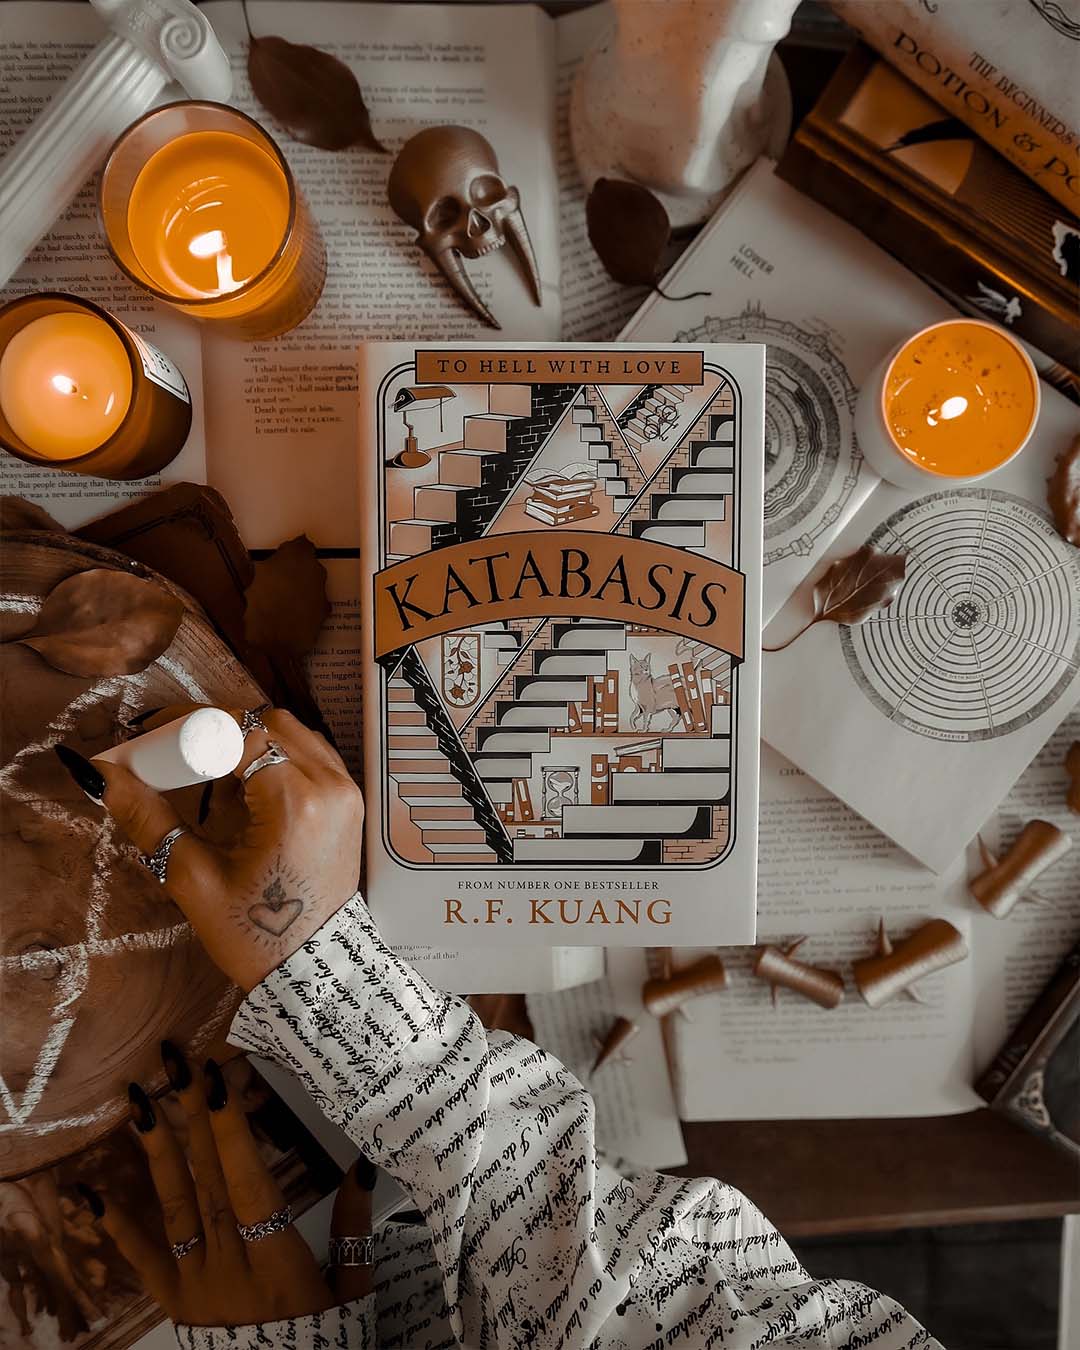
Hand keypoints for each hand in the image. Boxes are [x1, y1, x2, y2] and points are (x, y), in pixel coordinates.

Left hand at [78, 1041, 372, 1327]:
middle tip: (180, 1065)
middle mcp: (229, 1268)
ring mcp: (196, 1285)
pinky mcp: (175, 1302)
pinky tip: (91, 1194)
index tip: (220, 1083)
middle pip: (209, 1182)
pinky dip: (116, 1227)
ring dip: (158, 1151)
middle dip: (194, 1117)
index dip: (233, 1134)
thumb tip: (363, 1165)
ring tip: (140, 1102)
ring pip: (175, 1208)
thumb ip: (354, 1228)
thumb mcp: (352, 1289)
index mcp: (277, 1263)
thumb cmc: (324, 1340)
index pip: (249, 1187)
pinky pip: (144, 1261)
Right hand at [85, 704, 361, 990]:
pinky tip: (247, 787)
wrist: (313, 969)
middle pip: (269, 722)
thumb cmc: (255, 933)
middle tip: (178, 754)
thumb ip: (148, 818)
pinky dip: (277, 756)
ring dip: (249, 740)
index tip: (152, 740)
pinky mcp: (350, 802)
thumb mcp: (193, 878)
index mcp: (294, 801)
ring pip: (294, 733)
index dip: (190, 728)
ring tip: (211, 773)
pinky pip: (312, 755)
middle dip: (219, 729)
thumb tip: (104, 777)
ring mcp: (346, 792)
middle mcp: (329, 785)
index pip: (239, 732)